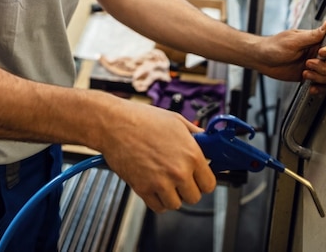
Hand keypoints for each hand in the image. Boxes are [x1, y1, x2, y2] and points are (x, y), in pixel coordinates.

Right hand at [98, 100, 215, 212]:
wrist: (115, 124)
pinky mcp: (143, 190)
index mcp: (191, 154)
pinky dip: (158, 200)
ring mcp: (161, 183)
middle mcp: (179, 171)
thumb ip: (195, 134)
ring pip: (176, 204)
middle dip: (188, 188)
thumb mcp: (176, 121)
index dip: (204, 180)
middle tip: (180, 177)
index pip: (209, 183)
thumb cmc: (144, 119)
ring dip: (173, 195)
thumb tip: (206, 141)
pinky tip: (155, 185)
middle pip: (194, 197)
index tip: (199, 177)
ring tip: (165, 179)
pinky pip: (158, 207)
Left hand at [256, 21, 325, 92]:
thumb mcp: (293, 40)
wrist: (262, 60)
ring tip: (305, 73)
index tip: (321, 53)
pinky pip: (324, 84)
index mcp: (316, 40)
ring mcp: (315, 65)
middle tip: (308, 63)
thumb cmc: (273, 46)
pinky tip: (310, 85)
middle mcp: (318, 52)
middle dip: (324, 66)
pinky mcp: (311, 76)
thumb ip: (312, 35)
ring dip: (320, 77)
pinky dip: (319, 87)